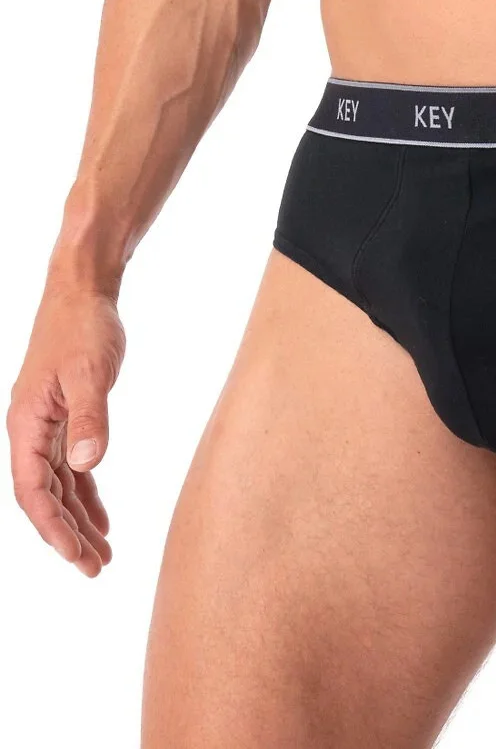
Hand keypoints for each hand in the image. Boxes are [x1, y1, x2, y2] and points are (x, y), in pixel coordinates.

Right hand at [7, 284, 124, 575]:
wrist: (82, 291)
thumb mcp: (90, 373)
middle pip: (44, 497)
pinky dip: (86, 493)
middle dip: (67, 536)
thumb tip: (87, 465)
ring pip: (58, 486)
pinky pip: (70, 467)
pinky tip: (102, 517)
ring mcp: (46, 424)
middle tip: (97, 570)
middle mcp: (29, 430)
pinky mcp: (65, 415)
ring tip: (103, 554)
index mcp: (26, 424)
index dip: (53, 529)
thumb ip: (90, 417)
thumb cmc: (83, 327)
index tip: (78, 558)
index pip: (33, 492)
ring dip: (78, 520)